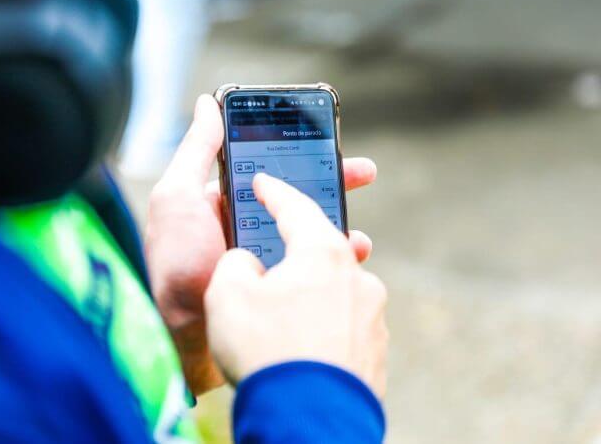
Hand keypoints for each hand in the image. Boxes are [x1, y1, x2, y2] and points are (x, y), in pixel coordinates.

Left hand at [144, 94, 377, 394]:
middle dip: (331, 182)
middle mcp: (242, 225)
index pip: (265, 166)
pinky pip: (313, 267)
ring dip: (337, 223)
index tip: (325, 136)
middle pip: (295, 195)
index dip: (296, 149)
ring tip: (356, 226)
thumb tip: (208, 103)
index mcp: (219, 200)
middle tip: (364, 173)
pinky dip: (335, 259)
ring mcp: (263, 258)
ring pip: (309, 231)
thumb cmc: (174, 266)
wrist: (183, 340)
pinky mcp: (279, 288)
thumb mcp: (177, 198)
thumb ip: (196, 151)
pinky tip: (352, 257)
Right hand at [205, 173, 387, 396]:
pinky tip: (296, 348)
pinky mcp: (374, 355)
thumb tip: (248, 264)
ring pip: (333, 292)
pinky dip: (320, 330)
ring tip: (277, 317)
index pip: (296, 207)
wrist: (307, 422)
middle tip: (269, 254)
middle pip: (320, 251)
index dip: (273, 191)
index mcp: (323, 253)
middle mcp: (357, 280)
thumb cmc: (265, 350)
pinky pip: (341, 328)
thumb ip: (234, 263)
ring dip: (307, 296)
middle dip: (292, 251)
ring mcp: (371, 319)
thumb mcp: (227, 294)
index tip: (263, 181)